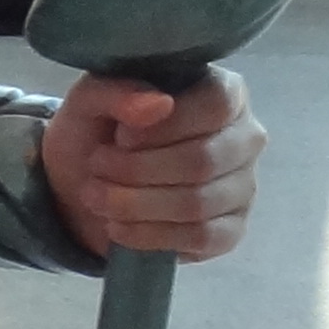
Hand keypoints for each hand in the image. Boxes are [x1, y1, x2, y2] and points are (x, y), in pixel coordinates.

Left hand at [40, 66, 260, 261]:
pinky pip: (201, 237)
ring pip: (198, 203)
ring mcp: (242, 187)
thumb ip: (118, 91)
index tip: (121, 136)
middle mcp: (245, 139)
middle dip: (138, 169)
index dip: (165, 125)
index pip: (216, 105)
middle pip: (203, 160)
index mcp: (225, 93)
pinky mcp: (231, 230)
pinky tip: (117, 226)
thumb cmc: (100, 128)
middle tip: (98, 166)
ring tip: (97, 195)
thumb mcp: (91, 98)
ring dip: (135, 203)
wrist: (83, 181)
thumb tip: (159, 104)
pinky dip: (149, 235)